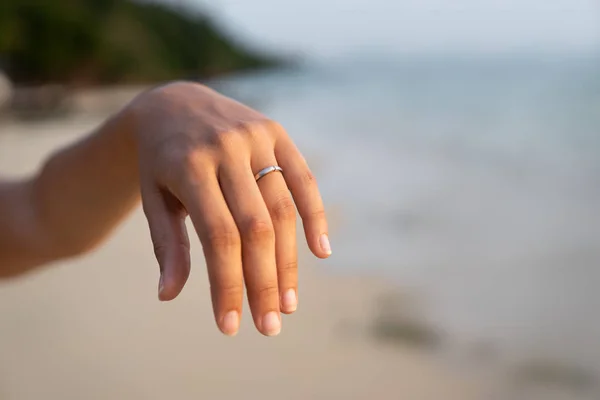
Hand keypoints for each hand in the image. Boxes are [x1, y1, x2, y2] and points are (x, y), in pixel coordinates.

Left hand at [128, 82, 330, 335]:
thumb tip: (168, 296)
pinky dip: (315, 216)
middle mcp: (226, 148)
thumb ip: (167, 244)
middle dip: (264, 282)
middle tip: (269, 326)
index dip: (227, 284)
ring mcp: (255, 137)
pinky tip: (320, 252)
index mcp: (188, 166)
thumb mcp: (153, 199)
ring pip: (282, 209)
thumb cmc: (160, 163)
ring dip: (289, 261)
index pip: (216, 236)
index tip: (230, 326)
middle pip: (255, 228)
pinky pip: (303, 179)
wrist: (174, 104)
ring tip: (288, 303)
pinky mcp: (276, 133)